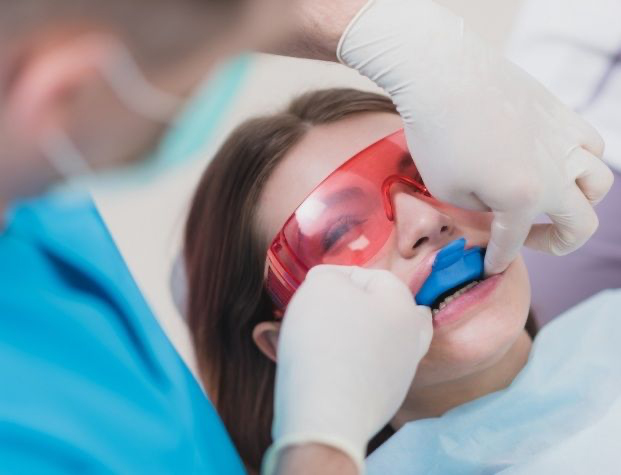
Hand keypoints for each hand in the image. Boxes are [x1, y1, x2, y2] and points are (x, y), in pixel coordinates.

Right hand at [263, 265, 431, 473]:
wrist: (326, 415)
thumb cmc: (324, 341)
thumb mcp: (321, 287)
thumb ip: (329, 275)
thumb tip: (330, 282)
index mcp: (403, 307)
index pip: (374, 276)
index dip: (339, 275)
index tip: (312, 286)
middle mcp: (411, 340)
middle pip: (389, 311)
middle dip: (359, 306)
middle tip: (328, 310)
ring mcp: (400, 374)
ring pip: (381, 342)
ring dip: (356, 335)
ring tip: (325, 337)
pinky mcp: (384, 401)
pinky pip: (368, 371)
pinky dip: (352, 364)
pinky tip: (328, 366)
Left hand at [338, 0, 613, 274]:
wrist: (443, 75)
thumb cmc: (437, 135)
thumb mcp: (447, 190)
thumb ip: (480, 210)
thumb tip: (495, 208)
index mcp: (524, 198)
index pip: (514, 242)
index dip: (498, 259)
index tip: (489, 267)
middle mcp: (555, 172)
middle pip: (581, 223)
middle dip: (558, 243)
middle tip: (531, 240)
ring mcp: (564, 139)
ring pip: (598, 182)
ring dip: (579, 201)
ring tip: (551, 200)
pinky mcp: (561, 113)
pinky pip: (590, 144)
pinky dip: (581, 161)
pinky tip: (555, 160)